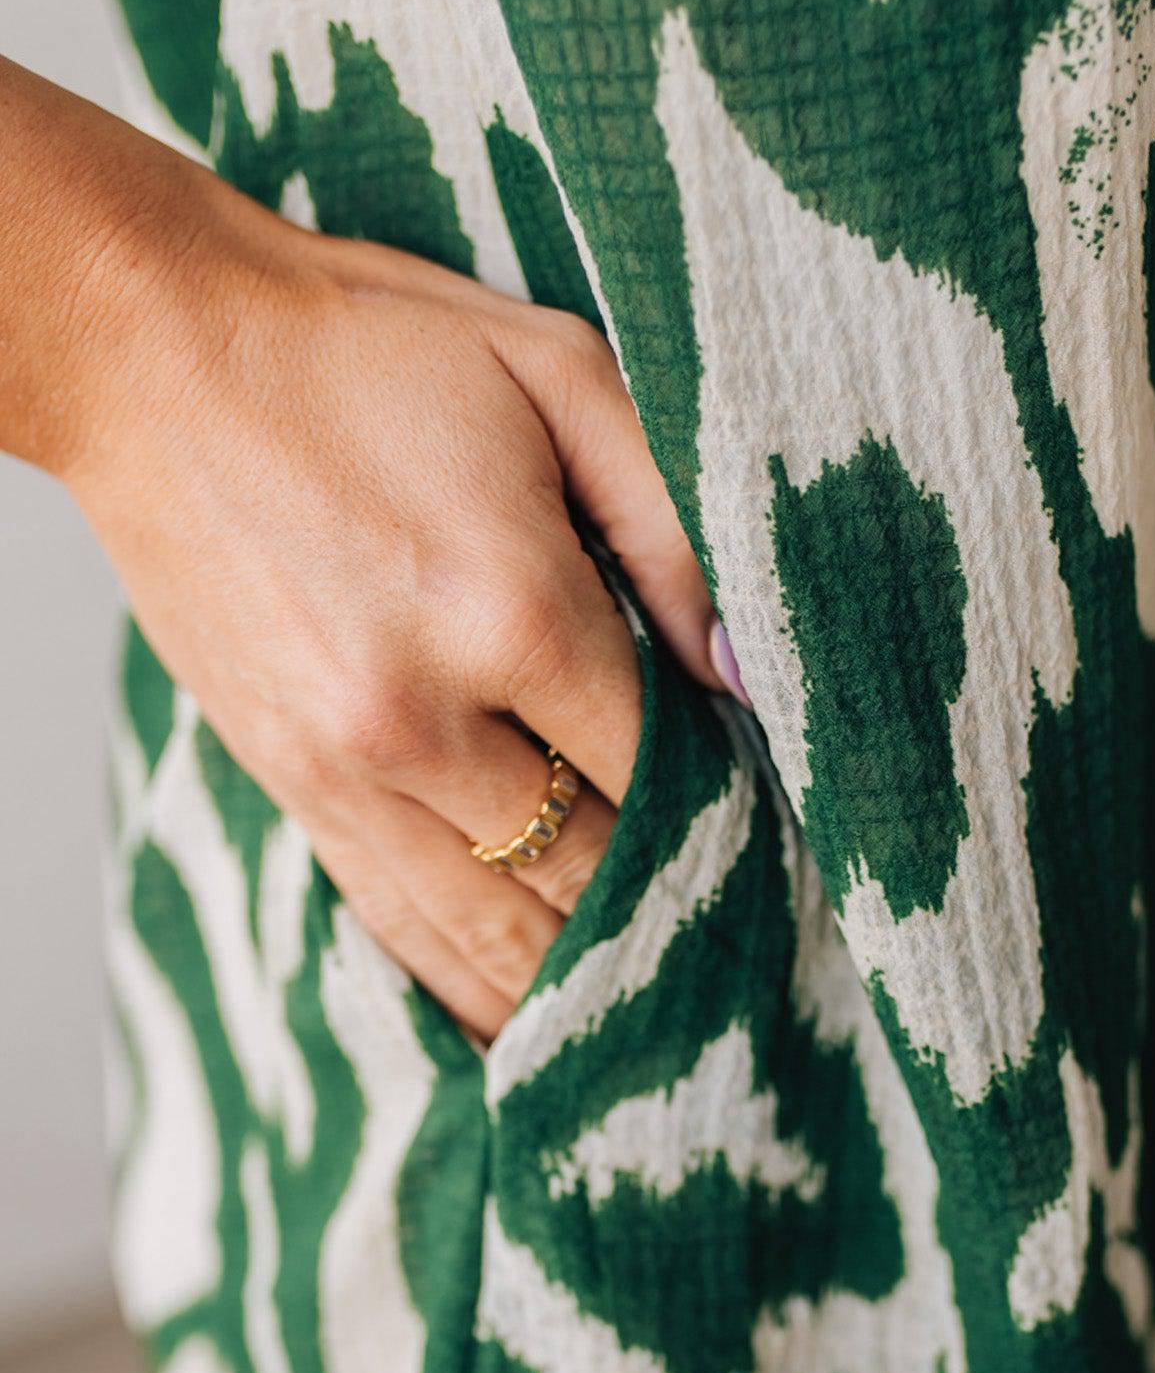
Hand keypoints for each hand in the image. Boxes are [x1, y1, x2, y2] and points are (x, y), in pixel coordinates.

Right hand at [62, 184, 722, 1041]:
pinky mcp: (286, 782)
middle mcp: (425, 715)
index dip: (733, 808)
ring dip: (575, 974)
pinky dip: (464, 977)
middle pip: (589, 863)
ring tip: (654, 1026)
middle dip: (671, 903)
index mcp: (512, 610)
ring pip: (491, 922)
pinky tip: (520, 1023)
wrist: (153, 353)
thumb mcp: (554, 371)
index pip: (661, 766)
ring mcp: (341, 765)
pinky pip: (392, 918)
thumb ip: (668, 520)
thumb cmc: (364, 346)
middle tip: (745, 941)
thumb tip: (746, 669)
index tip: (781, 838)